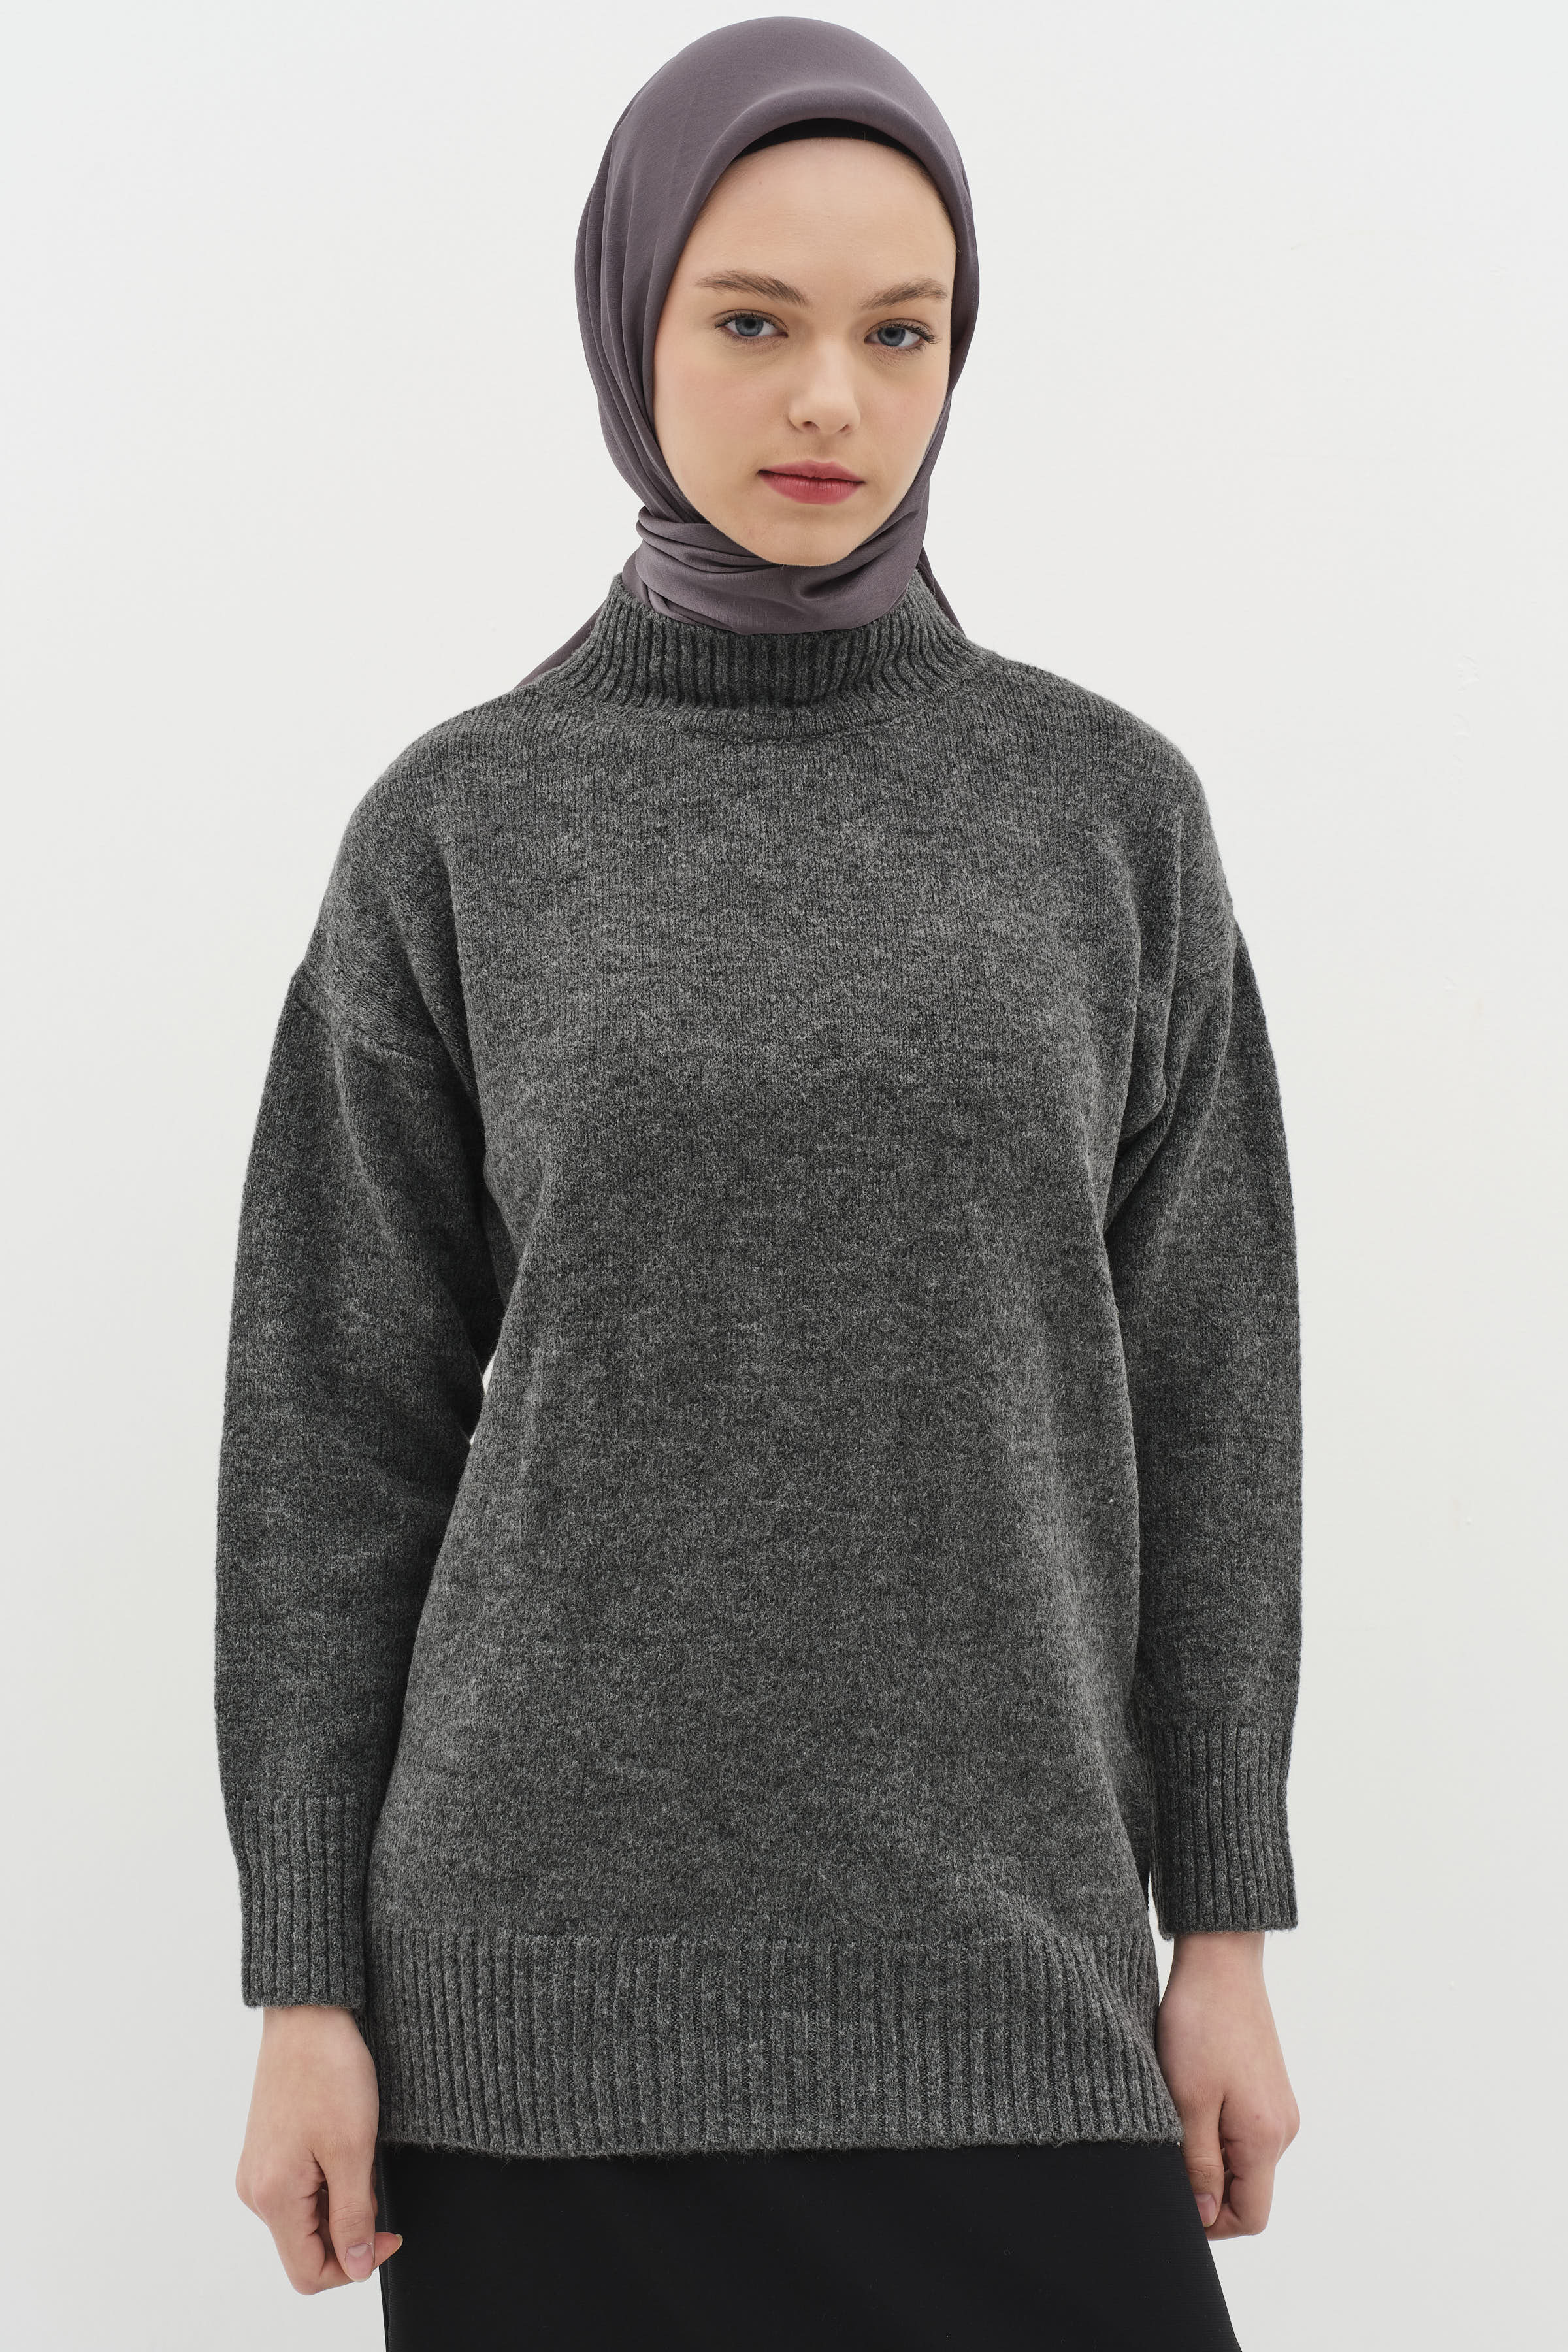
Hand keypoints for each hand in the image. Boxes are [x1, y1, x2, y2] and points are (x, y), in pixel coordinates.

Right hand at [235, 2004, 403, 2292]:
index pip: (309, 2273)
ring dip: (341, 2201)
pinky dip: (329, 2180)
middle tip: (373, 2180)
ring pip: (306, 2218)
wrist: (308, 2014)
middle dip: (349, 2228)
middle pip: (307, 2248)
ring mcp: (258, 2170)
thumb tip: (355, 2268)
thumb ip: (354, 2217)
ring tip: (358, 2152)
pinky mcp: (267, 2151)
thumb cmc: (327, 2070)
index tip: (388, 2235)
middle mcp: (256, 2190)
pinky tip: (343, 2144)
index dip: (355, 2264)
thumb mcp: (353, 2150)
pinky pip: (300, 2190)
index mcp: (272, 2196)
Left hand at [1156, 1931, 1299, 2240]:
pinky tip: (1188, 2098)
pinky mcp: (1266, 2087)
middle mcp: (1281, 2128)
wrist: (1220, 1959)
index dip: (1210, 2223)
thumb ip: (1200, 2163)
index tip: (1172, 2199)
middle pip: (1247, 2192)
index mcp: (1265, 2137)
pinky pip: (1243, 2130)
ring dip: (1208, 2155)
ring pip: (1242, 2161)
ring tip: (1174, 2116)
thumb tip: (1206, 2217)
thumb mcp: (1188, 2098)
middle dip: (1205, 2187)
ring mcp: (1277, 2106)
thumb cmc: (1200, 2022)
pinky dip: (1215, 2129)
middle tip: (1165, 2154)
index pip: (1250, 2217)